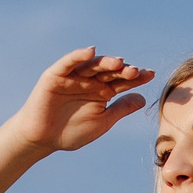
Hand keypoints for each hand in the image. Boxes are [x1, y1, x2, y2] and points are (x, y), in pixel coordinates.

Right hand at [10, 47, 155, 154]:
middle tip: (135, 72)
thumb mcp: (102, 121)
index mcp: (103, 91)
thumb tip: (144, 99)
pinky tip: (90, 52)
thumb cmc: (71, 132)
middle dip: (123, 71)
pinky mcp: (56, 75)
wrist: (42, 139)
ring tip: (119, 62)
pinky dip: (78, 56)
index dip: (136, 78)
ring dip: (105, 62)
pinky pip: (68, 63)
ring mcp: (73, 77)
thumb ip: (121, 109)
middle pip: (110, 71)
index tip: (150, 75)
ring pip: (92, 66)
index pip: (123, 81)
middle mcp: (90, 81)